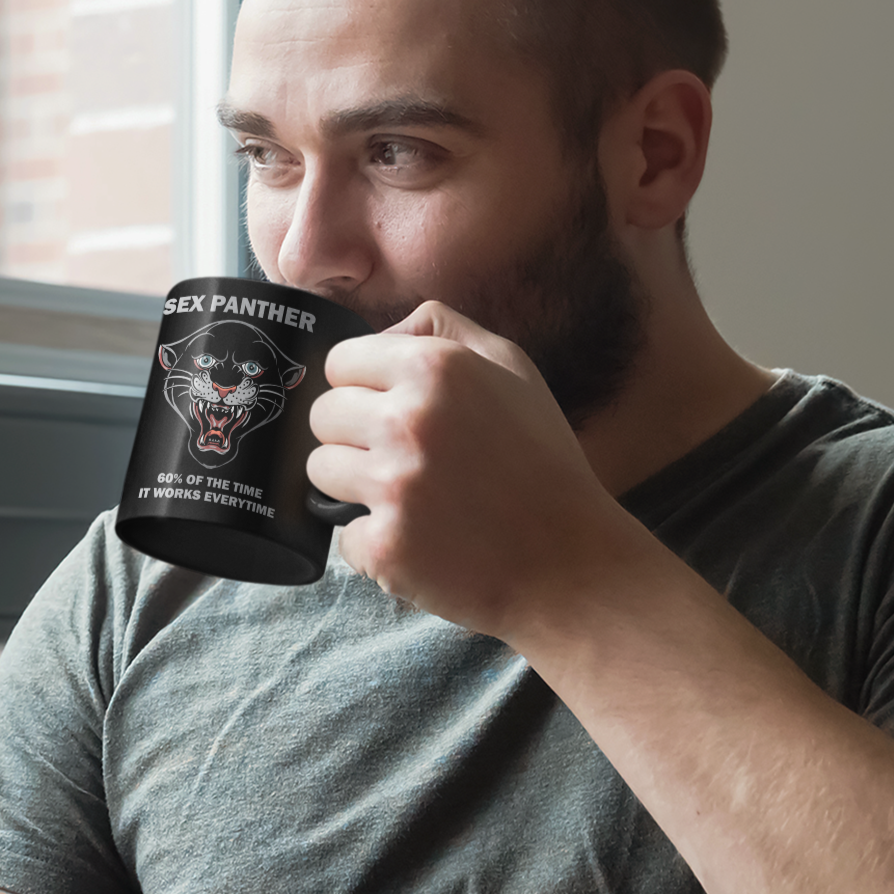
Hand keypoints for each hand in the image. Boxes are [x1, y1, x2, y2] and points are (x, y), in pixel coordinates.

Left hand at [307, 301, 637, 640]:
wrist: (574, 564)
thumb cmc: (542, 463)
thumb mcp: (512, 368)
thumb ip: (442, 330)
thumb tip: (379, 333)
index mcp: (435, 368)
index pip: (338, 361)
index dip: (359, 387)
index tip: (386, 411)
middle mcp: (408, 420)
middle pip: (322, 416)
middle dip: (352, 436)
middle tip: (403, 459)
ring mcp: (393, 487)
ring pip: (319, 470)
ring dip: (353, 486)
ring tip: (410, 499)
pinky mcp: (385, 546)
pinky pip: (342, 534)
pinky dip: (374, 542)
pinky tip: (420, 541)